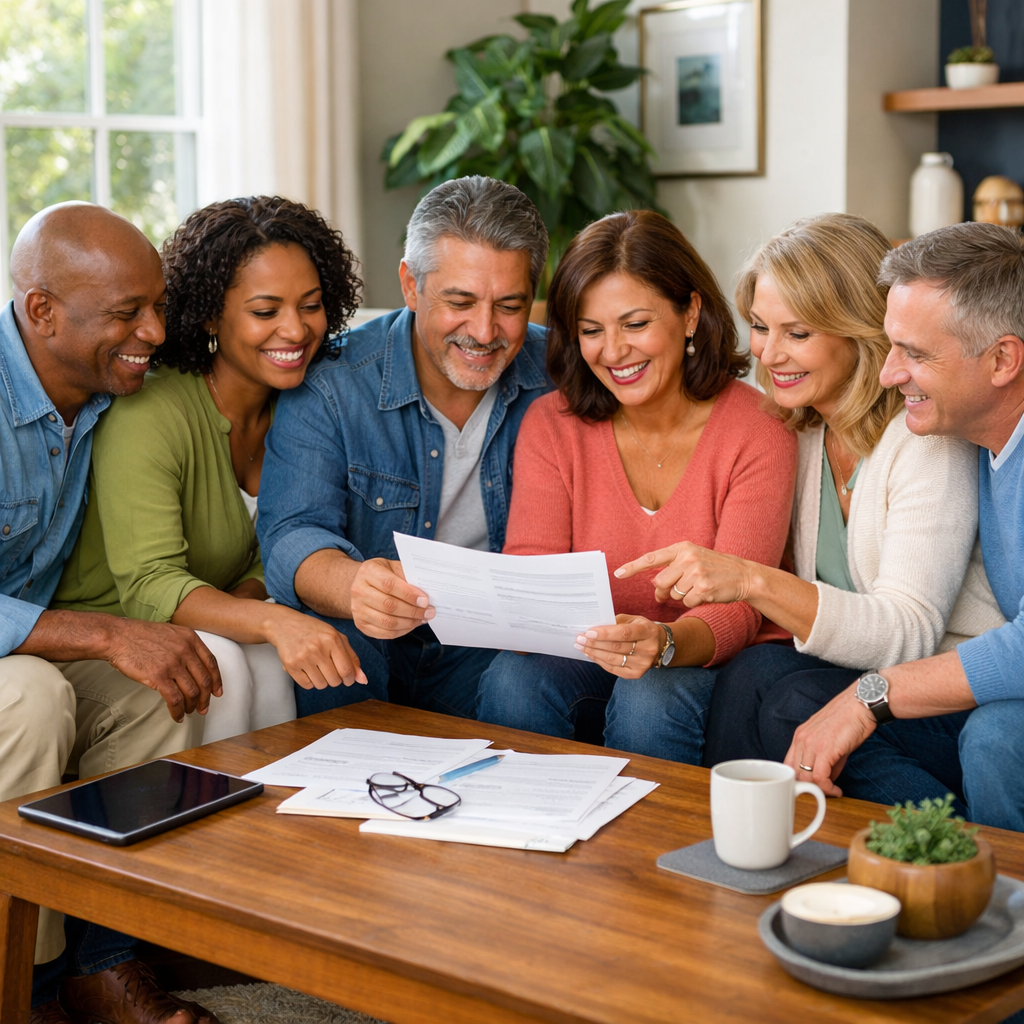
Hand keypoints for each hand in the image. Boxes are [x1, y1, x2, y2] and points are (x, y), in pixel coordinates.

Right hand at [103, 619, 221, 722]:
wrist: (118, 636)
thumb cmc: (139, 635)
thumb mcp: (170, 633)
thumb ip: (184, 646)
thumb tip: (193, 666)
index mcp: (190, 638)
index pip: (211, 663)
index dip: (217, 680)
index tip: (218, 691)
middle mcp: (185, 651)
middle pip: (204, 680)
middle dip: (206, 698)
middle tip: (204, 708)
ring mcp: (173, 664)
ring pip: (192, 692)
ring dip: (192, 706)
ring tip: (188, 712)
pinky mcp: (159, 677)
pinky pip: (175, 699)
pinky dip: (178, 711)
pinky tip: (177, 715)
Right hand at [264, 607, 366, 688]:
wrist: (285, 624)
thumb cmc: (314, 631)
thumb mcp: (336, 637)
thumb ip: (352, 657)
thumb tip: (363, 680)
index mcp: (332, 639)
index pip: (347, 670)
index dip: (350, 679)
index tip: (348, 679)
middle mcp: (318, 648)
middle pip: (334, 680)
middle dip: (335, 679)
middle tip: (330, 670)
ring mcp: (303, 657)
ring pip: (321, 685)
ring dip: (322, 681)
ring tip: (318, 668)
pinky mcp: (290, 665)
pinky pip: (307, 685)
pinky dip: (310, 682)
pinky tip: (307, 670)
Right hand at [350, 558, 432, 638]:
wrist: (362, 585)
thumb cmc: (382, 574)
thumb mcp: (393, 567)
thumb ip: (407, 576)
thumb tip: (426, 590)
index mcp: (368, 572)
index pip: (389, 585)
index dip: (409, 594)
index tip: (425, 600)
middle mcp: (359, 591)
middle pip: (389, 605)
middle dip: (413, 611)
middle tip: (429, 612)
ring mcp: (357, 610)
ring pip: (387, 622)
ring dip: (409, 623)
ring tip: (422, 619)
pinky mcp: (361, 624)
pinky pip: (384, 633)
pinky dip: (401, 631)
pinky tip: (411, 625)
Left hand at [574, 614, 663, 677]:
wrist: (658, 645)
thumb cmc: (640, 629)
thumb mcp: (632, 620)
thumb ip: (615, 622)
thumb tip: (593, 627)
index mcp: (648, 631)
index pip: (624, 633)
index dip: (605, 633)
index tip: (588, 632)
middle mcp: (648, 649)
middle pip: (616, 647)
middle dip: (594, 643)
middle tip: (579, 639)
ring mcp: (643, 664)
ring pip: (613, 659)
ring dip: (593, 653)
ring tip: (581, 646)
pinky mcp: (636, 674)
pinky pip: (613, 669)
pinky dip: (599, 661)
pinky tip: (591, 654)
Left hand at [615, 541, 756, 606]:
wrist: (744, 575)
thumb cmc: (714, 569)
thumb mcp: (693, 559)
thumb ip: (673, 568)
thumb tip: (655, 585)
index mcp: (682, 548)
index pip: (652, 558)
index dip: (633, 567)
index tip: (618, 574)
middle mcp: (687, 558)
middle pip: (660, 582)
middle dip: (663, 591)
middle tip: (673, 592)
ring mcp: (696, 573)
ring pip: (673, 594)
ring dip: (682, 597)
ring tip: (698, 588)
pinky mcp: (704, 588)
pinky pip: (687, 602)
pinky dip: (693, 603)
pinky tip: (705, 594)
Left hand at [784, 684, 876, 796]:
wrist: (860, 705)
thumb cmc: (849, 720)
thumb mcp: (831, 741)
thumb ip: (826, 761)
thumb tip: (828, 780)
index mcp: (800, 736)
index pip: (788, 764)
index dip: (797, 780)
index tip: (810, 788)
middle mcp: (801, 739)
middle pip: (795, 773)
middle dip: (808, 787)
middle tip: (822, 794)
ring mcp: (811, 744)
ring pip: (806, 777)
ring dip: (819, 790)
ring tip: (832, 792)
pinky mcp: (825, 749)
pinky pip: (820, 777)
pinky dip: (828, 788)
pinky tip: (837, 790)